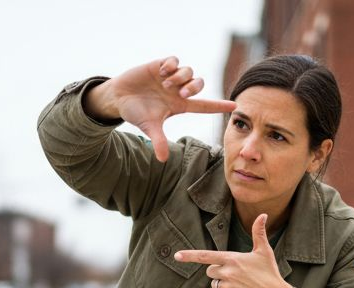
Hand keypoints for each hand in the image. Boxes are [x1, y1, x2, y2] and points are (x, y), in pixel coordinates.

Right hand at [88, 56, 236, 161]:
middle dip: (194, 87)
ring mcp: (170, 77)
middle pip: (199, 84)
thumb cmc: (135, 113)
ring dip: (180, 77)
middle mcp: (178, 90)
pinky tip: (161, 72)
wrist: (118, 98)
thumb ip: (158, 141)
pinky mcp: (160, 65)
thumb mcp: (148, 127)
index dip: (219, 106)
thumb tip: (162, 160)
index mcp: (179, 105)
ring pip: (188, 71)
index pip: (204, 106)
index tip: (235, 106)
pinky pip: (174, 60)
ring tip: (165, 83)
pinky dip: (171, 65)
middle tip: (181, 93)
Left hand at [174, 213, 296, 287]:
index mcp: (233, 259)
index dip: (190, 256)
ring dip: (223, 285)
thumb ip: (259, 233)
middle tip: (236, 275)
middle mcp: (228, 273)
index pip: (206, 256)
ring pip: (214, 285)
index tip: (177, 256)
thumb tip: (262, 214)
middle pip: (210, 271)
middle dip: (218, 272)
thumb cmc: (270, 272)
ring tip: (241, 286)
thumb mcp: (264, 252)